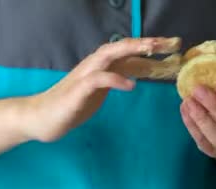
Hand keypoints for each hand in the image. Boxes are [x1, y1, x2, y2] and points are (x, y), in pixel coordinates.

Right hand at [22, 37, 180, 141]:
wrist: (41, 118)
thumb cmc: (71, 105)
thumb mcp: (100, 91)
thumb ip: (115, 80)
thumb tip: (135, 74)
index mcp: (102, 66)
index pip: (129, 52)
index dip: (151, 48)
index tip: (174, 46)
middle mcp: (94, 65)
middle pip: (123, 47)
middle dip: (147, 43)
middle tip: (172, 42)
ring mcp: (85, 75)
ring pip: (110, 55)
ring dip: (131, 50)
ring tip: (152, 50)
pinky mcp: (77, 90)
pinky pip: (98, 80)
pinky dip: (115, 80)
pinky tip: (130, 85)